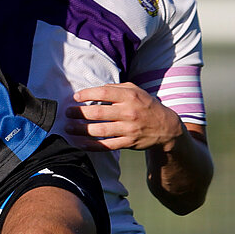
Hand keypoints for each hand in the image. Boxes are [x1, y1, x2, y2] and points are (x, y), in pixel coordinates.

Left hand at [64, 83, 184, 150]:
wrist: (166, 127)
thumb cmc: (146, 106)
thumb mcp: (136, 91)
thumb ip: (117, 88)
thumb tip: (96, 89)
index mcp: (130, 96)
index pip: (103, 93)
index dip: (86, 94)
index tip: (76, 97)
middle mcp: (129, 112)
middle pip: (98, 112)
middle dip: (78, 113)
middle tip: (68, 113)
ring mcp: (129, 129)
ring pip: (99, 130)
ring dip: (80, 129)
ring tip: (69, 127)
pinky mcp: (128, 143)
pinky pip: (106, 145)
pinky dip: (91, 145)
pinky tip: (80, 143)